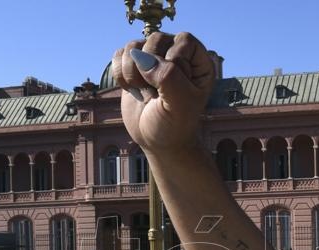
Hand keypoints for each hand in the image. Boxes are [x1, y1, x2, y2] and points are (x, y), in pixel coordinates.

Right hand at [113, 32, 215, 154]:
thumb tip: (143, 57)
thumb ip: (168, 77)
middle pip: (155, 39)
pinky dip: (120, 75)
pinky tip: (132, 90)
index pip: (183, 41)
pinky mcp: (133, 66)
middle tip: (157, 94)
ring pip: (134, 46)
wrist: (157, 141)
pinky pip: (119, 55)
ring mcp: (153, 58)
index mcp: (198, 62)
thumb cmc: (175, 125)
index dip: (174, 62)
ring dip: (132, 73)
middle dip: (150, 69)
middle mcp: (176, 54)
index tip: (175, 87)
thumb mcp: (180, 104)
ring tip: (144, 93)